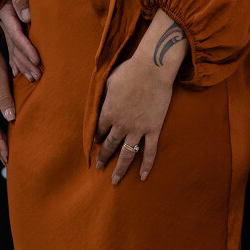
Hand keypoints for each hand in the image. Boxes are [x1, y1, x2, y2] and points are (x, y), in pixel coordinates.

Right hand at [0, 0, 41, 80]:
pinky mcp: (8, 32)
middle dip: (26, 63)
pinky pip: (10, 50)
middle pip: (15, 48)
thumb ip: (21, 0)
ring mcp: (6, 30)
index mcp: (7, 15)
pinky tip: (17, 73)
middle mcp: (5, 25)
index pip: (16, 35)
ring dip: (22, 66)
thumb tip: (26, 16)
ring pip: (13, 51)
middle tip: (38, 76)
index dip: (26, 48)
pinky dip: (14, 62)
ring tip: (33, 78)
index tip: (37, 60)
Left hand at [95, 53, 173, 184]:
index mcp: (108, 112)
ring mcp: (137, 129)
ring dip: (119, 168)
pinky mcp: (153, 129)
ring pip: (126, 154)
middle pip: (109, 145)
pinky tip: (142, 177)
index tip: (97, 142)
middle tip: (99, 167)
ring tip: (115, 180)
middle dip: (103, 157)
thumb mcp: (109, 81)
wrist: (152, 68)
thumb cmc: (130, 70)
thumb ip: (104, 95)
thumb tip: (102, 101)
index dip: (97, 137)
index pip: (99, 130)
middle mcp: (120, 124)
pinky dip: (146, 165)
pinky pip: (149, 151)